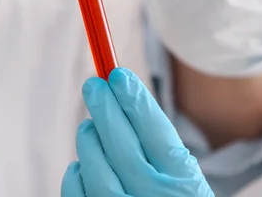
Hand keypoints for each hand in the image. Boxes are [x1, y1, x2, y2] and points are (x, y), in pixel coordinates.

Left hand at [62, 68, 213, 196]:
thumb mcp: (184, 181)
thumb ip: (160, 149)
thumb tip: (121, 95)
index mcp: (185, 186)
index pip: (157, 133)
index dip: (134, 100)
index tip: (117, 75)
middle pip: (123, 148)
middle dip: (106, 110)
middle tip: (94, 85)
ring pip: (97, 173)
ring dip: (89, 142)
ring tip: (88, 126)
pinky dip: (76, 177)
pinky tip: (81, 164)